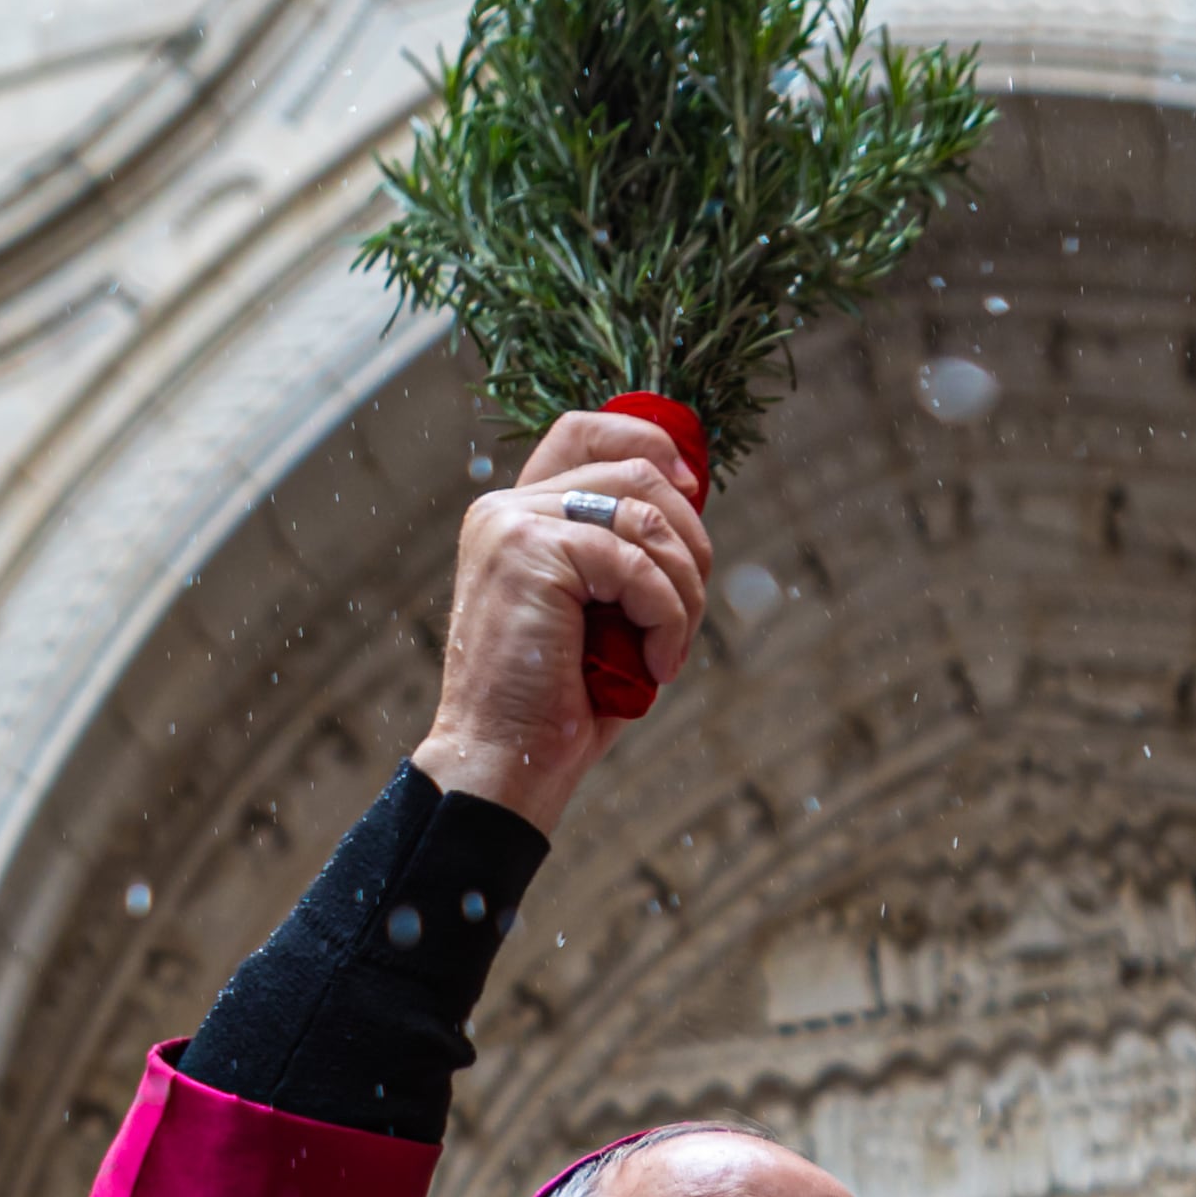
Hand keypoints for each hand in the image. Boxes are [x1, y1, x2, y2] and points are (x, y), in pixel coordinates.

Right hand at [409, 407, 713, 836]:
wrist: (503, 766)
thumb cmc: (555, 705)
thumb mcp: (598, 614)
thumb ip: (626, 552)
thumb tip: (691, 503)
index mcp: (513, 517)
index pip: (583, 431)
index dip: (649, 441)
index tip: (692, 491)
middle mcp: (505, 509)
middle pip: (636, 472)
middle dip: (690, 540)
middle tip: (688, 614)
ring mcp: (513, 526)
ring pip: (647, 515)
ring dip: (684, 588)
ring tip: (670, 649)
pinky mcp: (530, 553)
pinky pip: (638, 563)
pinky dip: (667, 615)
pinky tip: (655, 663)